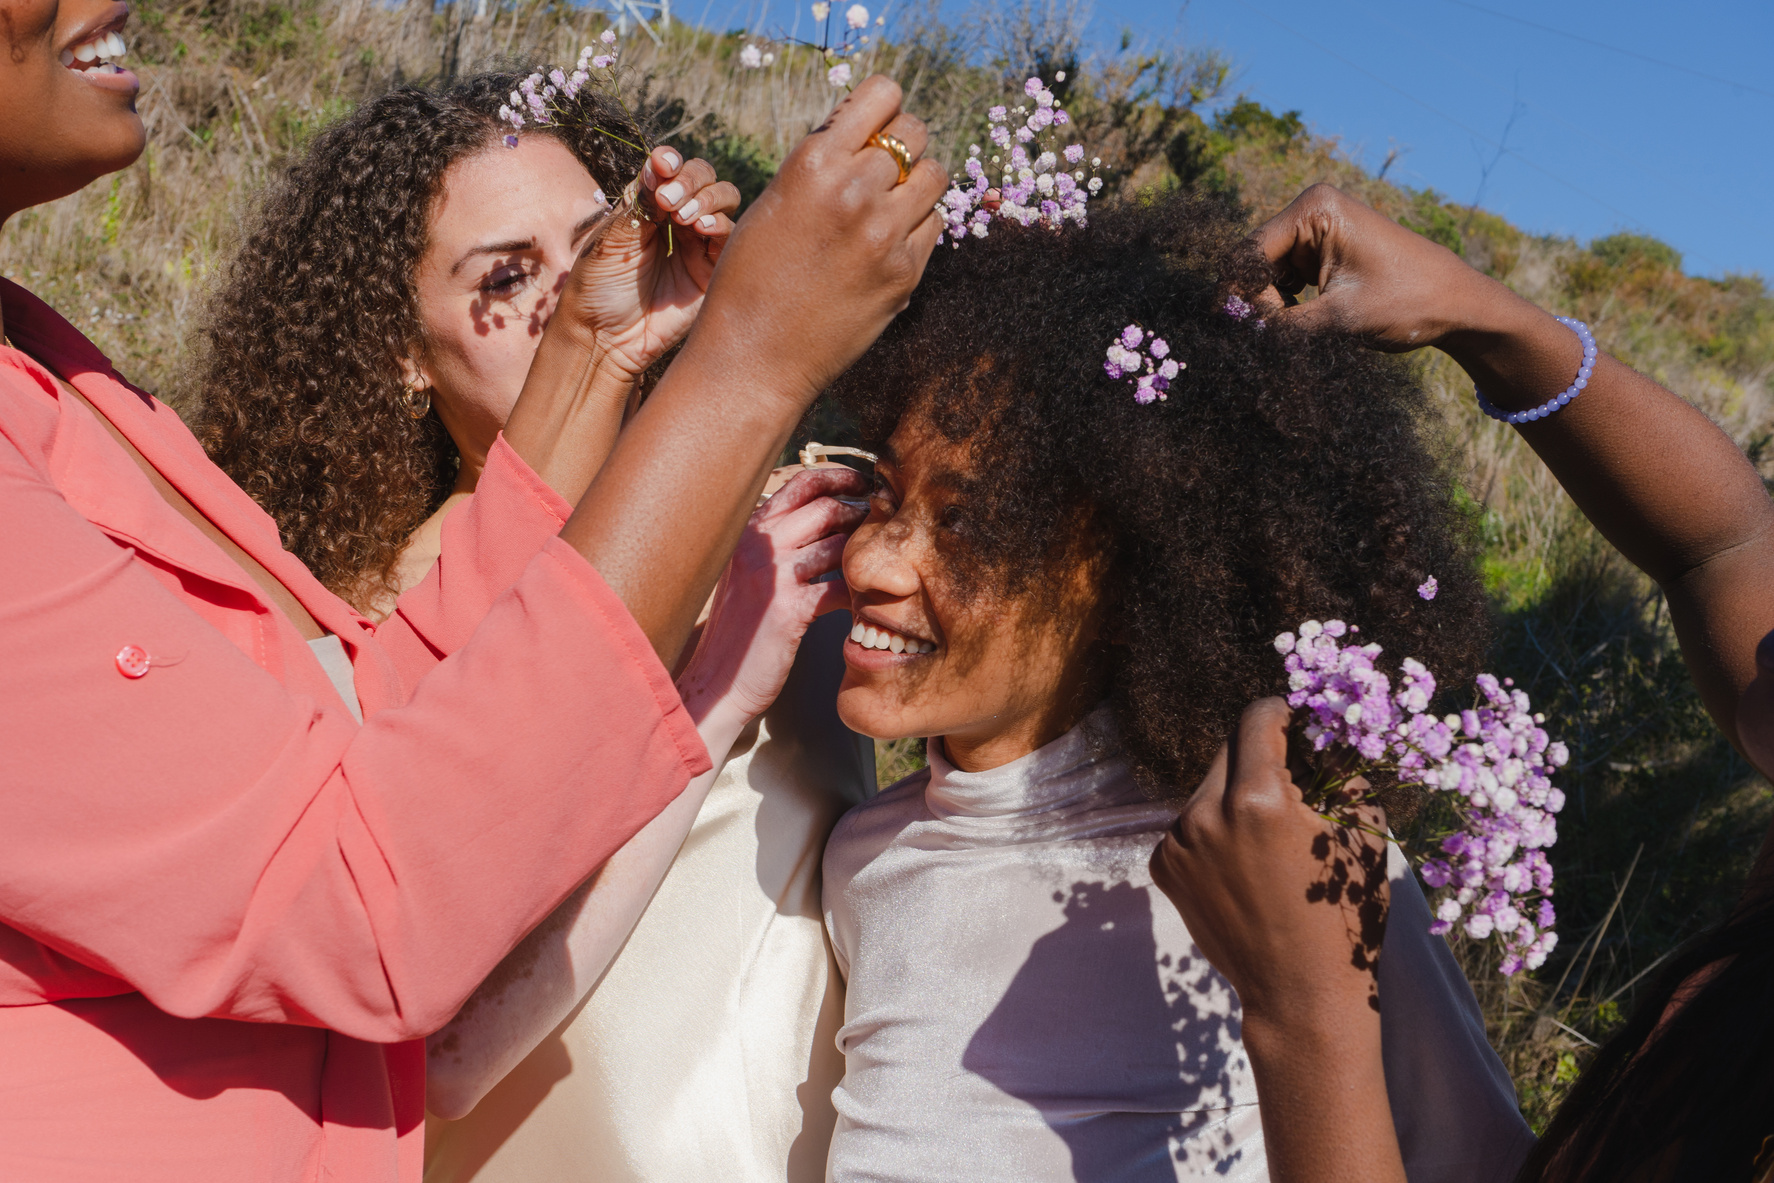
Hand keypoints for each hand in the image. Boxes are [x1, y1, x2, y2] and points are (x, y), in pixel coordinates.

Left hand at [555, 146, 740, 377]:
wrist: (605, 337)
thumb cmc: (598, 287)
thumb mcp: (613, 236)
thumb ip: (641, 201)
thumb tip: (661, 163)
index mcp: (649, 208)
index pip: (672, 171)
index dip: (672, 162)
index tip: (662, 165)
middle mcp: (678, 221)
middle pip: (704, 178)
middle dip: (691, 179)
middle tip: (668, 200)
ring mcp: (699, 245)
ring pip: (725, 200)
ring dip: (708, 198)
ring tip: (684, 218)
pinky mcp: (714, 271)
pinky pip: (731, 237)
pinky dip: (720, 225)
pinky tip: (700, 230)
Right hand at [677, 466, 867, 723]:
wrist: (717, 680)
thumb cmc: (740, 630)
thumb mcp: (748, 572)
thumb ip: (778, 542)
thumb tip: (825, 516)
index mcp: (749, 530)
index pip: (801, 483)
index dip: (840, 478)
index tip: (866, 485)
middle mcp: (758, 545)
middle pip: (826, 508)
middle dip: (862, 513)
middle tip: (884, 527)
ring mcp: (772, 575)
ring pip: (838, 545)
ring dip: (866, 553)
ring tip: (880, 565)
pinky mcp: (788, 610)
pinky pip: (840, 587)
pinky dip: (859, 592)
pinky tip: (865, 601)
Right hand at [678, 75, 948, 413]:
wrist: (755, 356)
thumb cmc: (752, 277)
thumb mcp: (775, 202)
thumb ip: (823, 165)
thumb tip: (870, 134)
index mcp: (814, 163)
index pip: (883, 94)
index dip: (883, 105)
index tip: (873, 124)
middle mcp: (854, 191)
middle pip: (916, 132)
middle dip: (903, 144)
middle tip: (884, 170)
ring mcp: (885, 234)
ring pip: (936, 176)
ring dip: (918, 182)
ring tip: (891, 204)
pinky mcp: (905, 273)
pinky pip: (934, 225)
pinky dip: (917, 226)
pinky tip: (887, 243)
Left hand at [1150, 698, 1404, 1182]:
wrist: (1300, 994)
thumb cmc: (1343, 915)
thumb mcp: (1361, 834)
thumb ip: (1340, 771)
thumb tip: (1327, 730)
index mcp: (1257, 800)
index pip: (1256, 719)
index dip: (1282, 711)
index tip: (1297, 716)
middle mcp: (1205, 813)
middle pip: (1230, 751)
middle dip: (1262, 756)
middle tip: (1296, 775)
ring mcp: (1177, 841)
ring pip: (1209, 789)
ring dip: (1238, 795)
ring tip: (1274, 833)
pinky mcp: (1163, 866)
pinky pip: (1192, 826)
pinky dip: (1217, 830)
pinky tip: (1248, 863)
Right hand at [1253, 183, 1513, 352]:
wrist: (1456, 303)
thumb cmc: (1407, 302)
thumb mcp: (1338, 319)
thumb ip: (1281, 326)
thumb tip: (1239, 335)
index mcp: (1315, 209)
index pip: (1249, 252)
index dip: (1234, 294)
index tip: (1232, 332)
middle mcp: (1312, 210)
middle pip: (1253, 260)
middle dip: (1255, 301)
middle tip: (1266, 338)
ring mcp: (1318, 228)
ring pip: (1266, 271)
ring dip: (1270, 305)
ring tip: (1292, 331)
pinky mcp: (1324, 248)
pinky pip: (1285, 276)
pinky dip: (1285, 303)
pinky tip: (1302, 322)